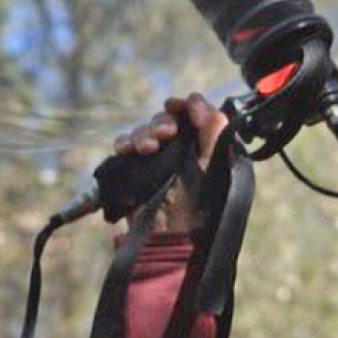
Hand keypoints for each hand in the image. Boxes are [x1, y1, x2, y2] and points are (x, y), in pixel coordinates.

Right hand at [112, 93, 228, 231]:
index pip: (192, 117)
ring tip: (147, 148)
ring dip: (143, 133)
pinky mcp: (135, 170)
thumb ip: (213, 131)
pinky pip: (125, 147)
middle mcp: (180, 152)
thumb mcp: (212, 167)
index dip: (183, 107)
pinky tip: (126, 151)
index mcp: (203, 149)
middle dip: (162, 123)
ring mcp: (156, 161)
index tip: (175, 106)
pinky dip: (124, 143)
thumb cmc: (198, 208)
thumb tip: (199, 99)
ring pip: (144, 131)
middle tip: (164, 134)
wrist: (170, 238)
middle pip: (165, 121)